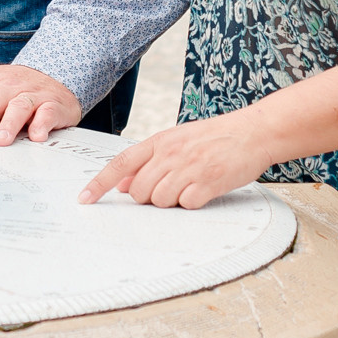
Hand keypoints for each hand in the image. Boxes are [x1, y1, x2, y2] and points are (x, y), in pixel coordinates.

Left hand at [0, 64, 82, 145]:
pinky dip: (42, 123)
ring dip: (9, 124)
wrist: (53, 78)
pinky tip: (36, 136)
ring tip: (0, 141)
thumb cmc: (12, 88)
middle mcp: (9, 85)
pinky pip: (48, 112)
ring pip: (19, 106)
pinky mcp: (53, 104)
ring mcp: (32, 93)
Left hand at [79, 111, 274, 207]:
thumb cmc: (215, 138)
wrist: (252, 132)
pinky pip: (186, 204)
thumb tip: (124, 184)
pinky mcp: (208, 182)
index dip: (100, 182)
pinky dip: (192, 203)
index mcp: (159, 141)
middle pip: (140, 190)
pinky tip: (204, 189)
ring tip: (190, 185)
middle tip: (170, 187)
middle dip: (148, 197)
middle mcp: (170, 153)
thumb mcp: (177, 141)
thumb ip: (149, 161)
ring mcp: (189, 168)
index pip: (121, 163)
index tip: (85, 198)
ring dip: (172, 200)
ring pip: (160, 200)